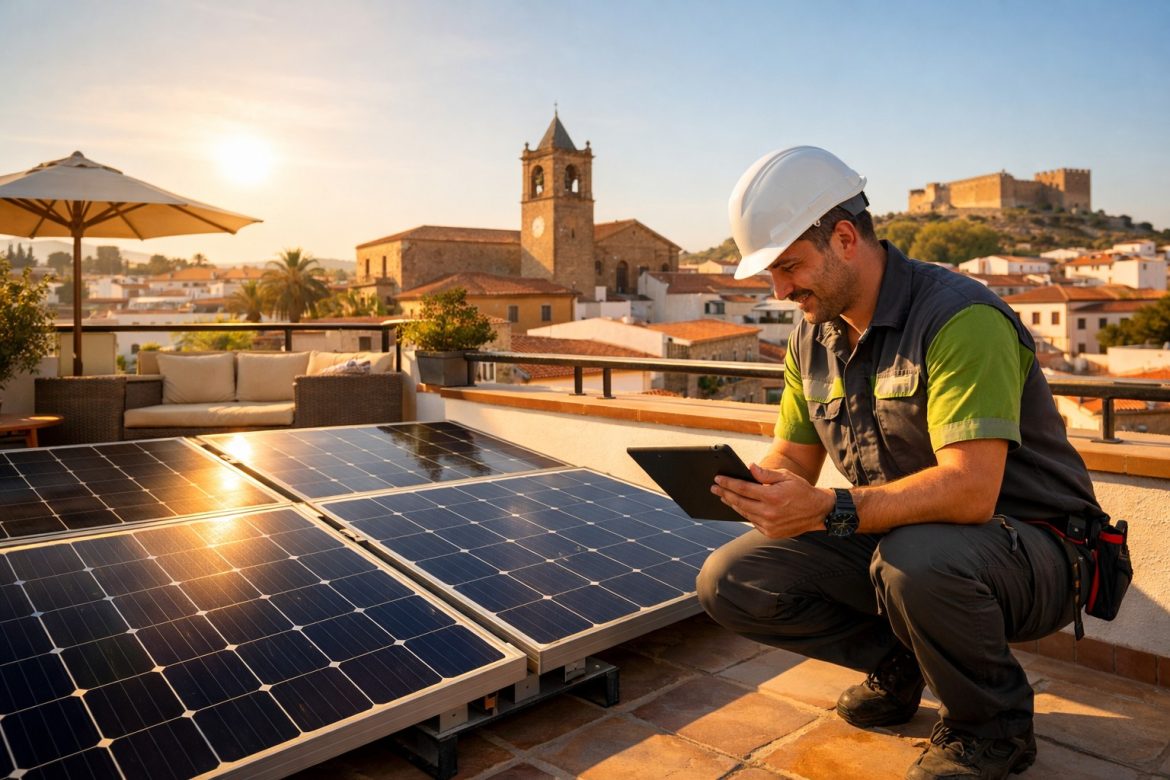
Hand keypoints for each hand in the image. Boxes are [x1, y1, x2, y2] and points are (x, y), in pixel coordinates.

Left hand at [711, 463, 834, 538]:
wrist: (818, 511)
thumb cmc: (802, 491)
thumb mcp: (786, 476)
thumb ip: (765, 474)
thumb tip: (749, 468)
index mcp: (772, 496)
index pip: (743, 488)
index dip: (728, 483)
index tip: (717, 479)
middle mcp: (769, 512)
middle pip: (739, 502)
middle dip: (724, 493)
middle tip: (714, 488)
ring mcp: (769, 525)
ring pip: (744, 513)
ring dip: (732, 504)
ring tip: (723, 496)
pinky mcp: (770, 532)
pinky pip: (752, 521)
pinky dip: (745, 513)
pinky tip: (739, 506)